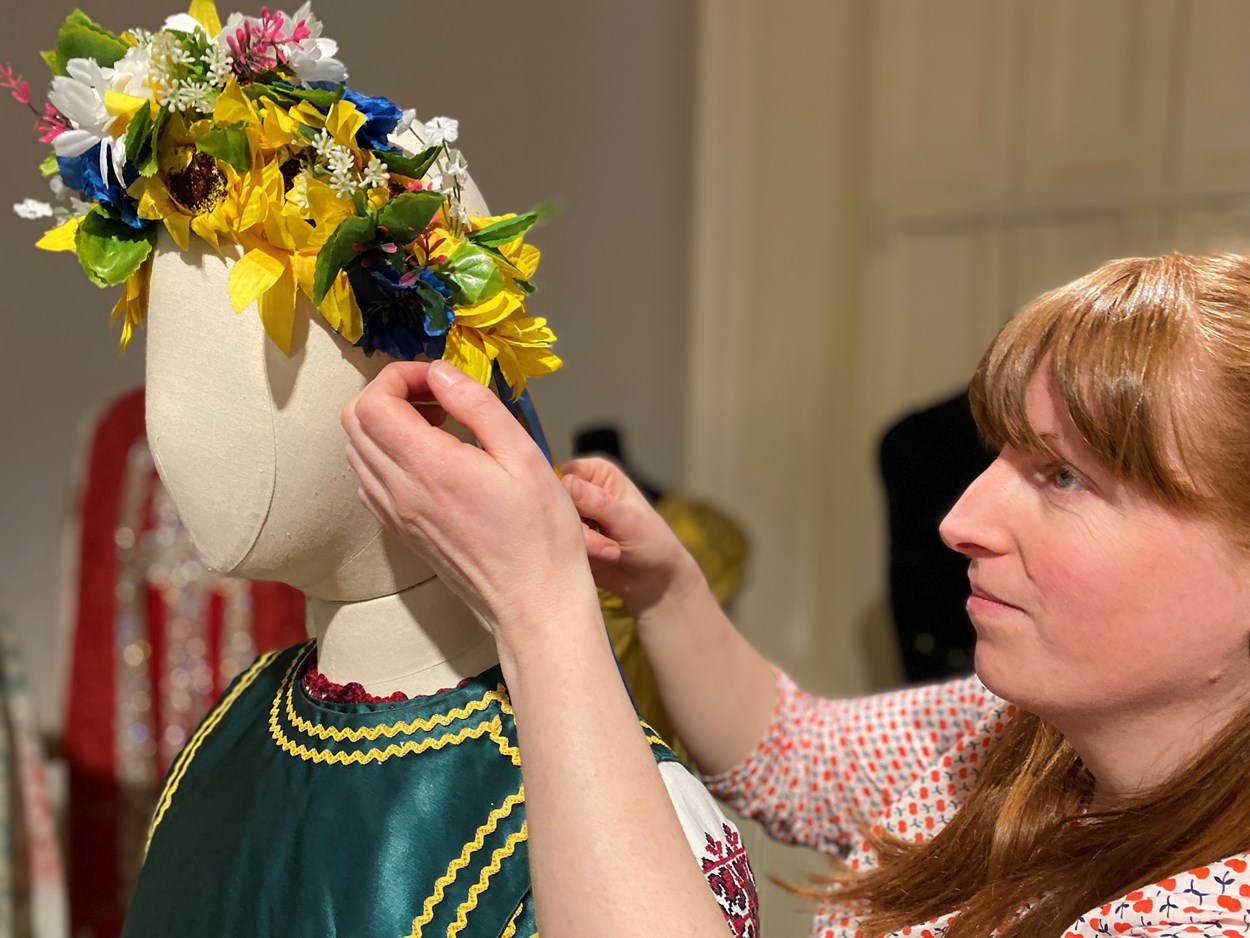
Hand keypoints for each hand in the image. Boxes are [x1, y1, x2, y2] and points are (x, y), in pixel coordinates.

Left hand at [341, 360, 594, 634]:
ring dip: (386, 423)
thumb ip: (478, 406)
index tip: (437, 379)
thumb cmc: (541, 535)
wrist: (532, 602)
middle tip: (437, 396)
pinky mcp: (399, 531)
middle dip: (389, 394)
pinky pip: (368, 480)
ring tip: (438, 424)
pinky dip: (387, 454)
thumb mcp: (524, 456)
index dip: (399, 376)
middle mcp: (400, 491)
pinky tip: (430, 457)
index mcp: (431, 467)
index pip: (373, 403)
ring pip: (356, 450)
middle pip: (354, 422)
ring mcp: (394, 515)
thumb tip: (441, 372)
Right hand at [560, 457, 704, 620]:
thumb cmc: (650, 541)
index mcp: (595, 473)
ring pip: (554, 529)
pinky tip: (601, 560)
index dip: (564, 495)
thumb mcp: (628, 520)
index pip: (562, 474)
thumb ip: (597, 502)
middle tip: (607, 545)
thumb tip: (566, 482)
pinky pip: (557, 548)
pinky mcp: (566, 541)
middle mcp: (579, 491)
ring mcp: (571, 518)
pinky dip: (578, 557)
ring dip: (583, 546)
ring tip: (611, 552)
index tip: (584, 517)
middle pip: (554, 504)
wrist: (652, 579)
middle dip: (578, 528)